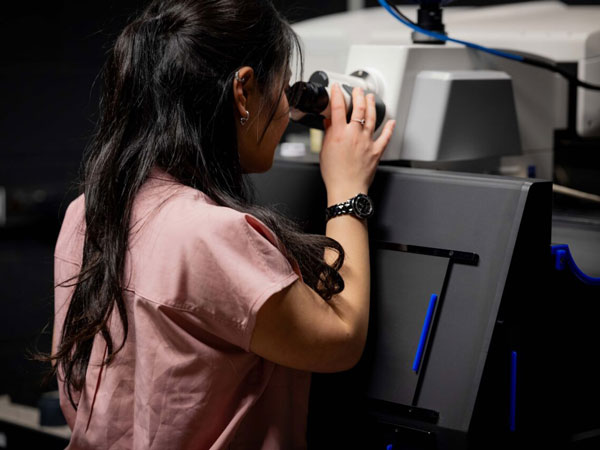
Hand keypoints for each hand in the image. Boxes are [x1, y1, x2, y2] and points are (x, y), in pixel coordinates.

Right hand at [320, 83, 394, 204]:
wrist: (346, 189)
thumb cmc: (335, 175)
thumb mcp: (324, 151)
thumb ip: (328, 134)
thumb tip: (329, 123)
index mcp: (339, 134)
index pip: (337, 107)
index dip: (337, 94)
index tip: (337, 88)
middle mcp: (354, 134)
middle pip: (359, 108)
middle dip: (359, 95)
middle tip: (358, 90)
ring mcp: (367, 141)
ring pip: (372, 117)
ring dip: (372, 104)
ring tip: (371, 97)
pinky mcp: (376, 151)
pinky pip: (385, 137)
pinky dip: (389, 128)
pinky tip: (391, 121)